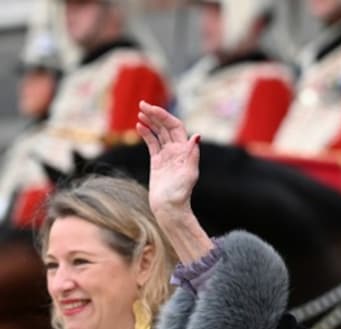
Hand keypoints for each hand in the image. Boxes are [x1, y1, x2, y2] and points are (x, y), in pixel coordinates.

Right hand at [136, 101, 200, 219]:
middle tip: (142, 104)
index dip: (164, 116)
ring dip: (151, 122)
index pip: (175, 127)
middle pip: (166, 127)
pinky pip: (152, 144)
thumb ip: (192, 154)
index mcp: (185, 151)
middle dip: (156, 115)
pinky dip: (146, 134)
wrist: (169, 208)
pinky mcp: (158, 162)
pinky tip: (139, 126)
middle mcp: (178, 151)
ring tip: (140, 112)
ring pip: (159, 133)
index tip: (151, 109)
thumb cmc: (180, 193)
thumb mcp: (189, 174)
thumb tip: (196, 136)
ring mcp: (167, 156)